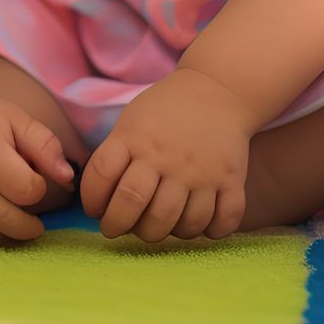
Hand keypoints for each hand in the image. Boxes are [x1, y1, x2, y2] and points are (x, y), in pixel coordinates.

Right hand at [0, 86, 75, 243]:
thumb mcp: (18, 119)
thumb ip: (46, 146)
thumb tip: (68, 178)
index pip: (26, 191)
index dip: (37, 188)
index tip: (34, 180)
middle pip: (5, 220)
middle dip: (28, 227)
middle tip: (35, 225)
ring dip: (2, 235)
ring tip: (11, 224)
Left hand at [82, 67, 252, 241]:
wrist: (218, 90)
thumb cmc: (165, 111)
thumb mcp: (131, 123)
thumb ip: (114, 157)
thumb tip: (98, 203)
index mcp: (135, 139)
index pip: (101, 176)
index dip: (92, 201)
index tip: (96, 210)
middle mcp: (166, 157)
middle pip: (136, 206)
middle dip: (120, 226)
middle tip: (120, 228)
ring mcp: (201, 171)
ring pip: (181, 224)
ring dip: (166, 233)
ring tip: (159, 224)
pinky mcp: (231, 180)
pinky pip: (223, 221)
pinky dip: (212, 231)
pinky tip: (199, 223)